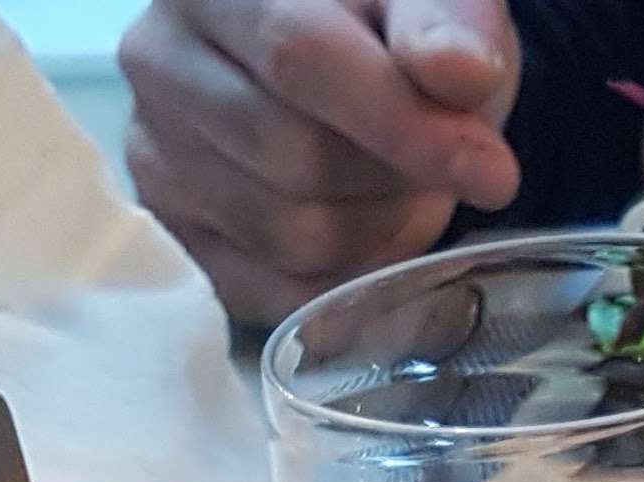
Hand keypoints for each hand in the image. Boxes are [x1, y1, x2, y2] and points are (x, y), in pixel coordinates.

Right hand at [119, 0, 523, 324]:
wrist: (349, 61)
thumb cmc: (391, 26)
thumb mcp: (435, 0)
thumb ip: (448, 25)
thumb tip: (461, 73)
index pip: (301, 58)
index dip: (402, 125)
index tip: (492, 171)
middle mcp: (158, 56)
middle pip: (294, 157)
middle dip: (395, 182)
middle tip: (442, 170)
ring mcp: (152, 148)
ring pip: (286, 234)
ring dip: (376, 233)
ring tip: (400, 190)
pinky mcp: (170, 227)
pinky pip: (267, 291)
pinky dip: (339, 280)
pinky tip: (365, 233)